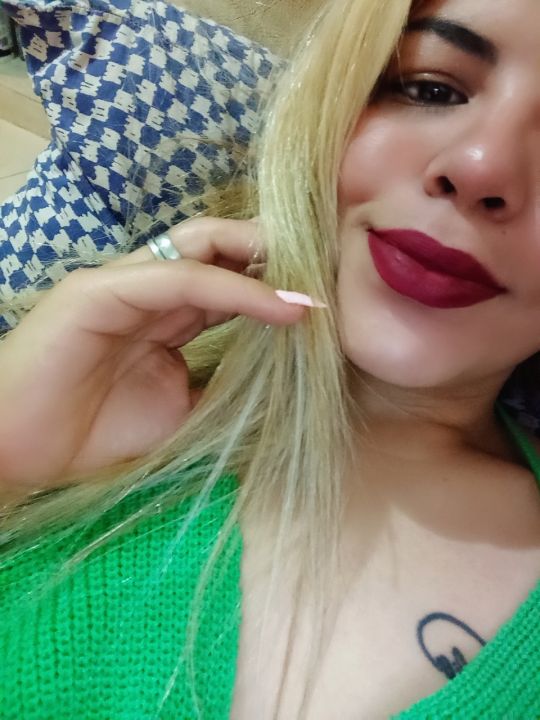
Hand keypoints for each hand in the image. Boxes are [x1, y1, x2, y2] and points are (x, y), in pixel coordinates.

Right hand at [0, 218, 310, 497]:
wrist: (19, 452)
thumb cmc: (92, 433)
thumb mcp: (179, 411)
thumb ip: (219, 387)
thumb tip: (272, 385)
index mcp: (163, 315)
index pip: (225, 282)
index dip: (272, 287)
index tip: (322, 308)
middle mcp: (146, 288)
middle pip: (218, 249)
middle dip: (272, 257)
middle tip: (322, 278)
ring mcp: (121, 282)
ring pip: (201, 247)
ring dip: (261, 260)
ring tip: (309, 285)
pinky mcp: (100, 290)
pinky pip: (179, 279)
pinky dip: (233, 289)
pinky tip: (277, 307)